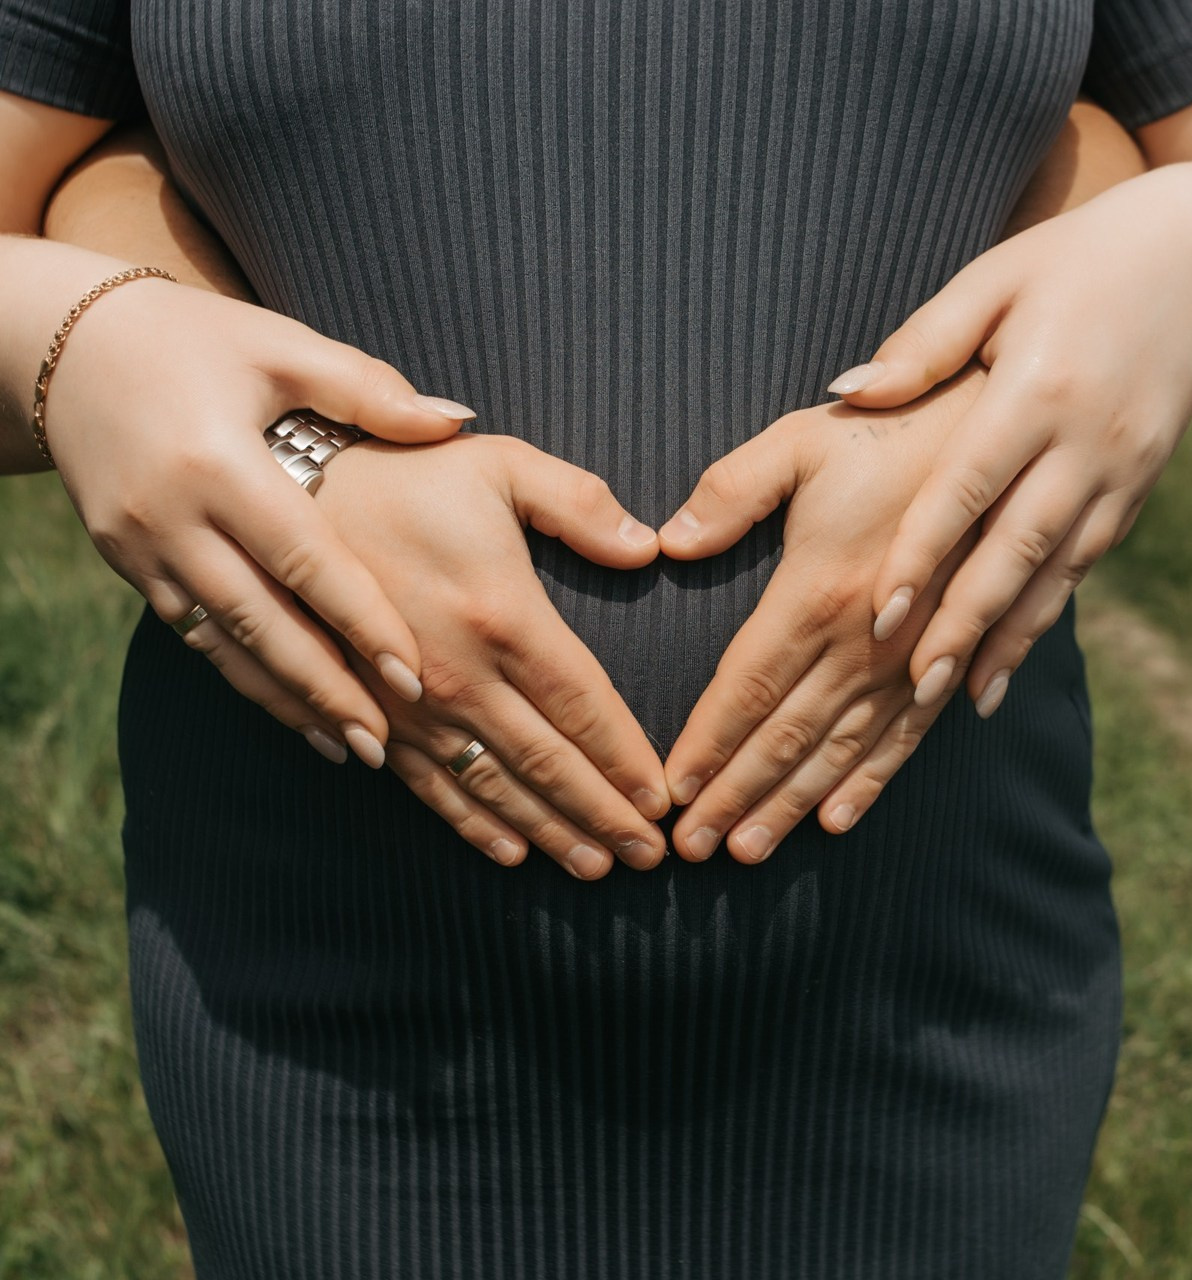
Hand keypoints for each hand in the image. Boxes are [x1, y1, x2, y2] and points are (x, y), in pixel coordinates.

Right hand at [42, 274, 476, 763]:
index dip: (360, 621)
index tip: (412, 676)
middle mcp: (172, 517)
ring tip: (347, 748)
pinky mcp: (126, 565)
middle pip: (261, 623)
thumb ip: (366, 389)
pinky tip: (288, 710)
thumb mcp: (278, 346)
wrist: (64, 345)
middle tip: (383, 746)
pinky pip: (194, 636)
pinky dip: (244, 677)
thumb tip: (457, 419)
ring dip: (286, 701)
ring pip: (224, 645)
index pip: (304, 559)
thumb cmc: (194, 339)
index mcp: (218, 462)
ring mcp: (141, 548)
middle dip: (325, 690)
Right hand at [316, 433, 671, 878]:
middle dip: (603, 816)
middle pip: (549, 763)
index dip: (627, 760)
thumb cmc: (406, 477)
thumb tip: (649, 547)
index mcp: (504, 617)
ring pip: (496, 787)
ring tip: (595, 867)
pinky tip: (508, 852)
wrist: (291, 498)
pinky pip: (430, 785)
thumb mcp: (500, 467)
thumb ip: (579, 504)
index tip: (662, 802)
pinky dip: (473, 823)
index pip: (584, 707)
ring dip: (549, 831)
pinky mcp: (376, 715)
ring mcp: (415, 706)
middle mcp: (462, 676)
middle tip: (648, 858)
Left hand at [657, 379, 982, 861]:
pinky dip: (867, 783)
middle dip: (734, 796)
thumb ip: (732, 491)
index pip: (747, 690)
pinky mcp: (943, 661)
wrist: (999, 436)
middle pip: (783, 737)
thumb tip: (668, 542)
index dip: (705, 746)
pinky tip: (837, 820)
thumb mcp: (801, 443)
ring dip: (789, 805)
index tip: (669, 795)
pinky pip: (902, 739)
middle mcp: (862, 643)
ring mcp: (907, 660)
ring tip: (747, 850)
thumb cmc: (888, 435)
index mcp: (818, 593)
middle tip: (689, 851)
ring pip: (837, 751)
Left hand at [828, 166, 1191, 715]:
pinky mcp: (1139, 487)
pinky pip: (1086, 565)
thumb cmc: (1078, 260)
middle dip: (965, 624)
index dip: (923, 555)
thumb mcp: (997, 277)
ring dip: (1007, 639)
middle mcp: (1088, 442)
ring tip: (959, 698)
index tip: (880, 616)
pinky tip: (1008, 657)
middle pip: (1017, 550)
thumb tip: (847, 395)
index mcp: (1040, 389)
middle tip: (915, 689)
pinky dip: (1046, 615)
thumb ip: (925, 343)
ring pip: (1058, 573)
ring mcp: (1122, 471)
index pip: (968, 488)